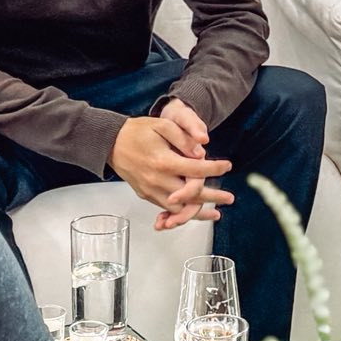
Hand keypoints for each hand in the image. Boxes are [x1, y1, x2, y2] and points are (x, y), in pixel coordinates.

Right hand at [108, 113, 231, 228]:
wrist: (110, 142)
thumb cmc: (136, 132)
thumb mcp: (162, 125)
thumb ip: (184, 138)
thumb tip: (202, 152)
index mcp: (164, 161)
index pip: (197, 169)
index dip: (215, 168)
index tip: (227, 166)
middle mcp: (158, 180)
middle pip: (191, 195)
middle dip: (213, 197)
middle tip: (229, 199)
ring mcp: (151, 190)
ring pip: (179, 208)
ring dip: (199, 212)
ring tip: (215, 213)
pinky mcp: (146, 194)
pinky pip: (166, 209)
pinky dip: (180, 214)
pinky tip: (192, 215)